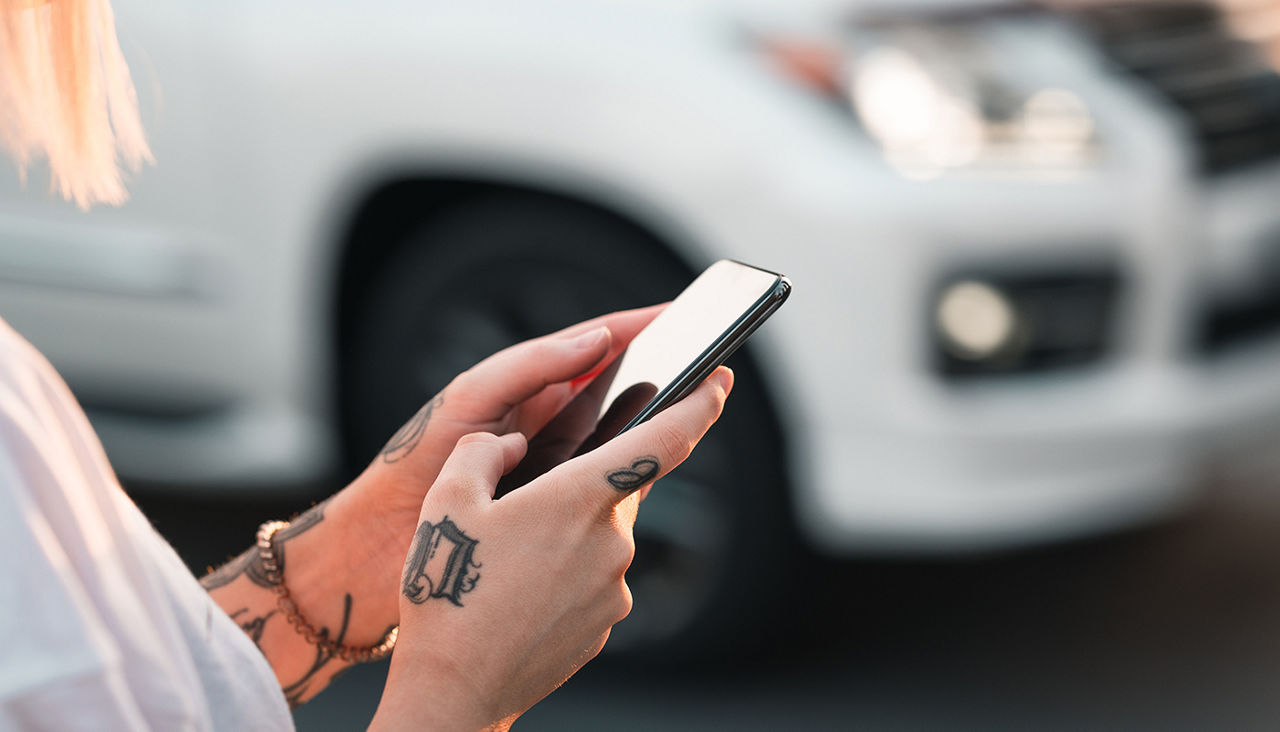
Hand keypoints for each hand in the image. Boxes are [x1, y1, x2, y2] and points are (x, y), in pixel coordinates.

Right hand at [201, 307, 665, 706]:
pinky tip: (523, 592)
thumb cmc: (448, 590)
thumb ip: (485, 451)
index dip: (699, 407)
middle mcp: (611, 541)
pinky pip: (597, 576)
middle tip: (527, 508)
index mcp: (578, 499)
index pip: (663, 442)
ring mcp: (614, 586)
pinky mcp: (609, 619)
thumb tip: (512, 444)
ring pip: (603, 534)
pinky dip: (568, 572)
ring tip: (510, 560)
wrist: (455, 688)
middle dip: (583, 486)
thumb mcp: (445, 500)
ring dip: (568, 533)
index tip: (720, 381)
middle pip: (615, 489)